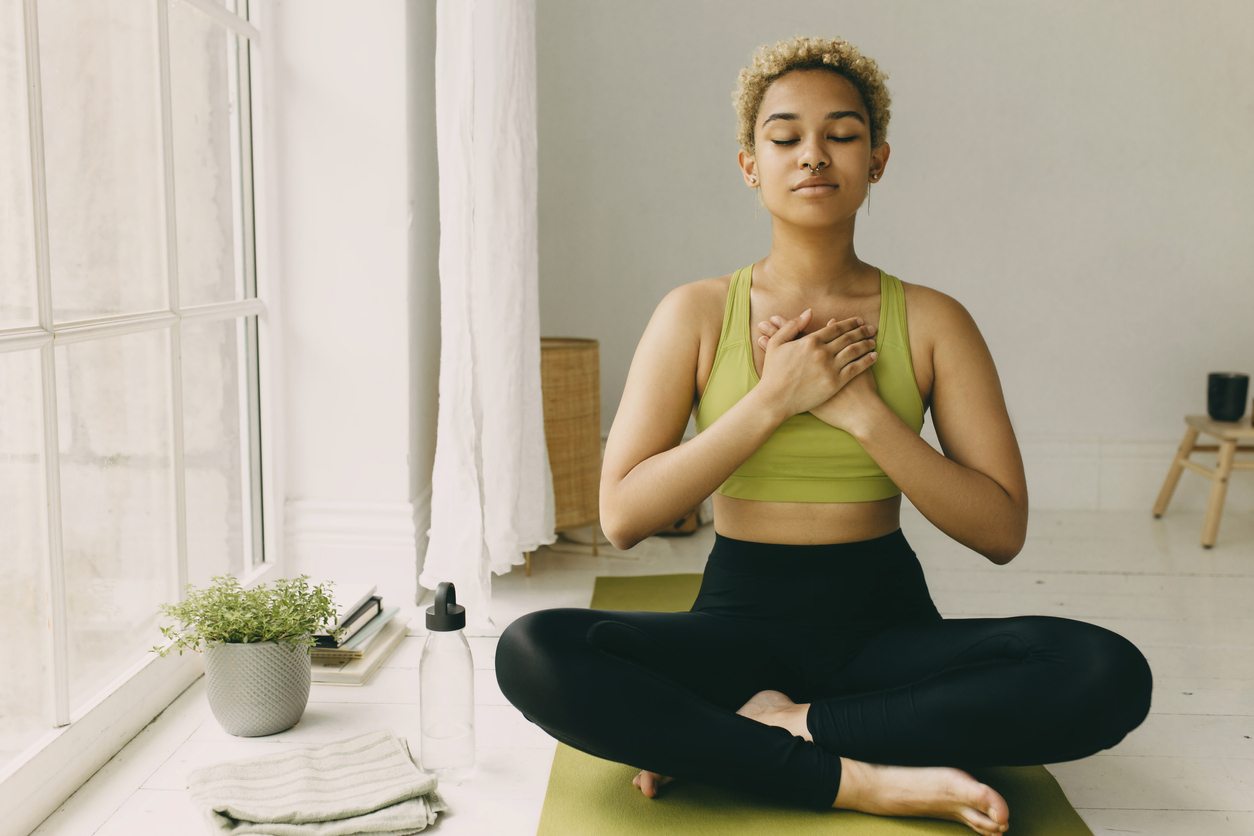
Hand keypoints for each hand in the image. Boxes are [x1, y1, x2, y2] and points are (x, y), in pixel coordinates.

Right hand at [757, 314, 879, 432]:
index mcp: (810, 341)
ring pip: (854, 351)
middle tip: (871, 328)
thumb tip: (809, 312)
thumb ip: (792, 326)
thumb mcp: (776, 344)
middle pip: (848, 337)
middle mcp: (822, 352)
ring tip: (873, 341)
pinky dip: (867, 361)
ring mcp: (830, 368)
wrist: (776, 400)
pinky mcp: (835, 383)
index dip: (849, 323)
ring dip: (866, 344)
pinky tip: (873, 357)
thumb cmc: (774, 373)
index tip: (858, 320)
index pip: (835, 328)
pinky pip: (856, 368)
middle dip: (862, 331)